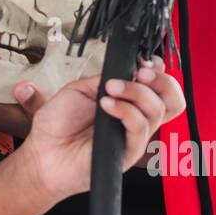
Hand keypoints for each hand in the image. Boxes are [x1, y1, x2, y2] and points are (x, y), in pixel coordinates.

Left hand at [21, 57, 185, 202]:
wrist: (42, 152)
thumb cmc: (57, 125)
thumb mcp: (81, 89)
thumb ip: (107, 78)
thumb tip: (129, 68)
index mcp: (128, 102)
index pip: (160, 87)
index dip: (160, 72)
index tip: (144, 62)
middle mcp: (136, 119)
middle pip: (173, 101)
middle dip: (162, 80)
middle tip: (141, 72)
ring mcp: (134, 137)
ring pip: (158, 111)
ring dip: (136, 92)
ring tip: (110, 89)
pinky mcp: (127, 152)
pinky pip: (139, 129)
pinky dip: (126, 111)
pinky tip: (106, 105)